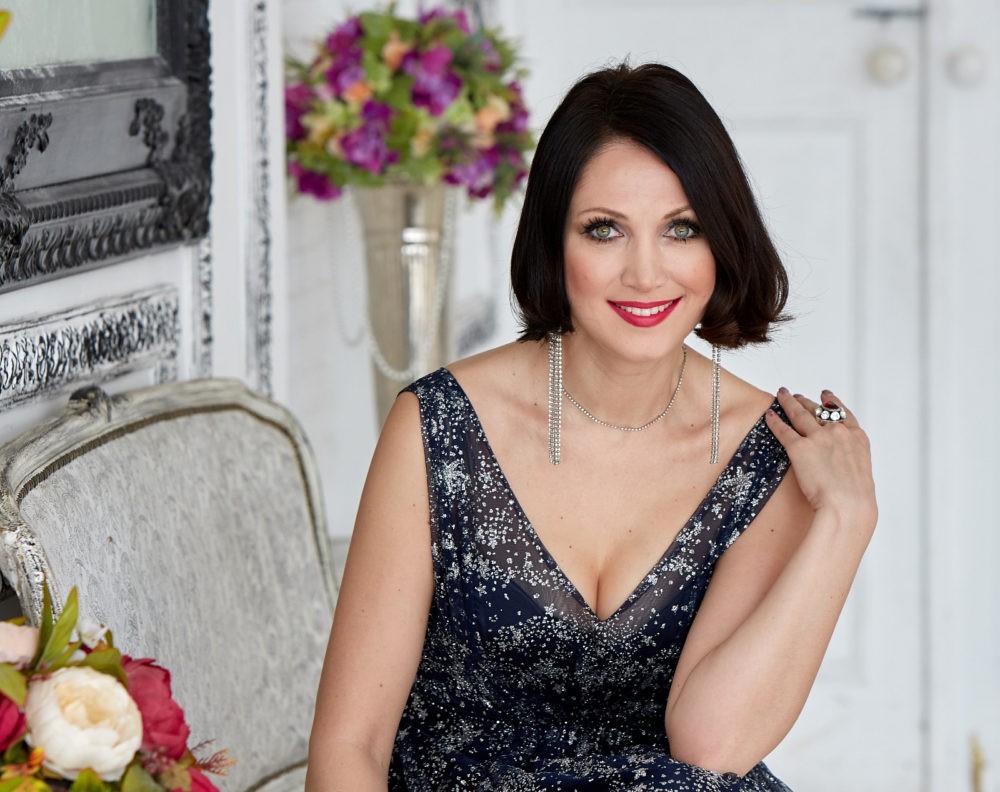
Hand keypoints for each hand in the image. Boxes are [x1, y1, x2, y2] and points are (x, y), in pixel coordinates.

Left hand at [765, 388, 876, 523]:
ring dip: (789, 402)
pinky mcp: (799, 447)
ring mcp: (818, 438)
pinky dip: (774, 420)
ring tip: (782, 395)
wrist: (848, 507)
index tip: (826, 395)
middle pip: (818, 411)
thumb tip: (840, 462)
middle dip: (806, 402)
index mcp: (857, 438)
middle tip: (797, 396)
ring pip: (799, 413)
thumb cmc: (855, 499)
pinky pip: (783, 429)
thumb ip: (850, 459)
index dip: (832, 402)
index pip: (843, 413)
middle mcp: (838, 432)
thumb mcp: (860, 471)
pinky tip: (769, 414)